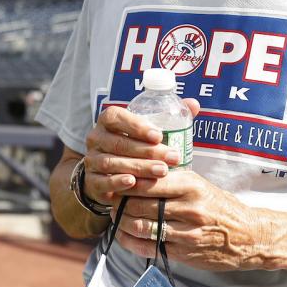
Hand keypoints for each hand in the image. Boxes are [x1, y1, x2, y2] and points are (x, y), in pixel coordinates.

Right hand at [81, 101, 197, 203]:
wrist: (108, 174)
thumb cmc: (134, 146)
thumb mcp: (147, 131)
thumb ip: (169, 117)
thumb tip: (194, 104)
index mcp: (107, 121)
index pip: (116, 117)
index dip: (136, 125)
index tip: (159, 135)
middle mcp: (96, 138)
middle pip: (119, 143)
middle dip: (147, 151)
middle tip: (171, 158)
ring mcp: (91, 160)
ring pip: (113, 162)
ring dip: (139, 167)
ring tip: (162, 171)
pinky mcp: (91, 181)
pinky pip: (103, 181)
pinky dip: (118, 182)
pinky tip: (134, 183)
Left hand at [112, 168, 271, 270]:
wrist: (250, 236)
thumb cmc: (220, 206)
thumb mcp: (200, 184)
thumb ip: (172, 179)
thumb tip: (138, 172)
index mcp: (191, 186)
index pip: (148, 180)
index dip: (127, 181)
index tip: (117, 180)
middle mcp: (188, 208)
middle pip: (139, 204)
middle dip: (119, 202)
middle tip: (111, 199)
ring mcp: (186, 233)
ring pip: (141, 226)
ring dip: (121, 222)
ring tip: (115, 216)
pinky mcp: (184, 253)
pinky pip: (149, 247)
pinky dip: (130, 242)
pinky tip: (123, 236)